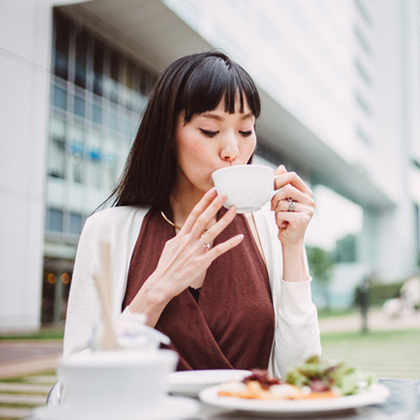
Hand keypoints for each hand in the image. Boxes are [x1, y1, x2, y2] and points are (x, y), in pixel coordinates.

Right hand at [129, 188, 243, 324]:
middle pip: (203, 218)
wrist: (161, 284)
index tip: (212, 191)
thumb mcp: (170, 247)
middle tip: (224, 193)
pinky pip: (218, 251)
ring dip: (224, 220)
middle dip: (214, 204)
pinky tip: (239, 237)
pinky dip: (230, 244)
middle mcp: (188, 241)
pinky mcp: (201, 263)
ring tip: (233, 209)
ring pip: (212, 231)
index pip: (193, 214)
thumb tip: (184, 232)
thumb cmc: (166, 267)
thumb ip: (179, 238)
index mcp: (181, 236)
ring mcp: (195, 251)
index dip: (204, 201)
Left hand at [271, 165, 314, 245]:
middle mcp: (309, 200)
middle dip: (275, 199)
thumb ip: (284, 184)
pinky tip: (284, 224)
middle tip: (274, 208)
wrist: (291, 238)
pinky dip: (278, 220)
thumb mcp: (284, 199)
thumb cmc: (287, 218)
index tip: (272, 187)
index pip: (292, 176)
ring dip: (277, 212)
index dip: (279, 179)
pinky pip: (282, 214)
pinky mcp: (302, 220)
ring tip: (282, 218)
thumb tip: (281, 167)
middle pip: (286, 189)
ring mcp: (307, 210)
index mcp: (306, 192)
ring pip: (282, 203)